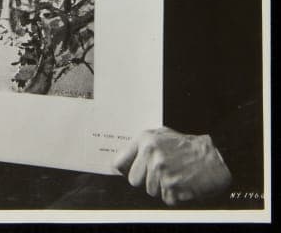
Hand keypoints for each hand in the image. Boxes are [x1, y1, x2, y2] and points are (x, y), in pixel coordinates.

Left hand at [114, 127, 231, 205]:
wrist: (215, 158)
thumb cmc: (188, 146)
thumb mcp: (162, 135)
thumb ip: (142, 145)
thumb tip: (122, 161)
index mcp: (146, 140)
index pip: (120, 161)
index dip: (123, 169)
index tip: (125, 172)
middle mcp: (151, 155)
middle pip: (134, 180)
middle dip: (145, 180)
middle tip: (160, 174)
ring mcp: (162, 172)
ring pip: (149, 191)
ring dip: (161, 188)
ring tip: (174, 176)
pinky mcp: (172, 188)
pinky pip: (164, 198)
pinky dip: (173, 195)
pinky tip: (182, 183)